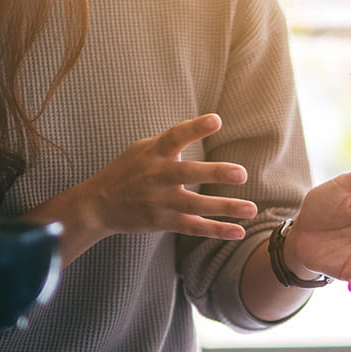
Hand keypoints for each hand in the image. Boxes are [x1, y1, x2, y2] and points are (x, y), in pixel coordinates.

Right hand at [77, 113, 257, 240]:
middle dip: (214, 173)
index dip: (194, 128)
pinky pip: (193, 227)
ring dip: (224, 207)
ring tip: (252, 209)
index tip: (216, 120)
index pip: (174, 137)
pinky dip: (216, 230)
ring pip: (195, 205)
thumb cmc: (127, 171)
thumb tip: (201, 127)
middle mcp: (156, 176)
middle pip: (187, 173)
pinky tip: (238, 231)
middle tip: (241, 173)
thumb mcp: (142, 149)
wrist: (98, 204)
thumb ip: (170, 142)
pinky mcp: (162, 222)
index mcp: (153, 153)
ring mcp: (159, 201)